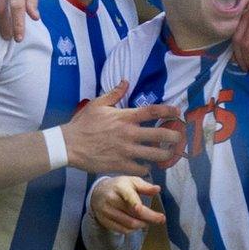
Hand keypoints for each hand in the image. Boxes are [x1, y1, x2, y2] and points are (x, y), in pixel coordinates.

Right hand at [62, 80, 182, 174]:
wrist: (69, 145)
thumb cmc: (83, 123)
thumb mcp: (97, 104)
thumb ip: (114, 93)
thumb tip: (125, 81)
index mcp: (125, 117)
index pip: (152, 111)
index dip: (168, 111)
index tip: (178, 112)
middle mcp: (129, 134)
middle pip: (160, 135)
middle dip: (174, 137)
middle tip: (179, 138)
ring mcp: (126, 151)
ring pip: (155, 155)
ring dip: (165, 155)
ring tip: (169, 154)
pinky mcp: (120, 165)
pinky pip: (141, 169)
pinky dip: (147, 168)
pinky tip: (148, 166)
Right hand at [89, 176, 164, 233]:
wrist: (98, 193)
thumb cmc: (120, 186)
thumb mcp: (132, 181)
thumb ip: (145, 186)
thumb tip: (157, 189)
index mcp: (120, 187)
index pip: (128, 197)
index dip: (135, 204)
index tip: (142, 209)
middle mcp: (111, 200)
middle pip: (132, 213)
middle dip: (149, 217)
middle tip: (161, 219)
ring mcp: (106, 212)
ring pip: (129, 224)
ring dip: (142, 224)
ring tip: (147, 221)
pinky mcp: (104, 221)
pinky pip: (122, 230)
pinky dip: (132, 229)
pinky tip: (137, 223)